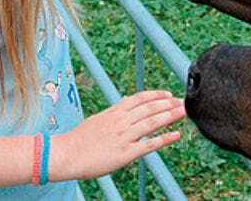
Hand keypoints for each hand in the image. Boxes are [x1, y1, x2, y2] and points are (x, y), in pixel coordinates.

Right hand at [50, 90, 185, 180]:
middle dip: (170, 104)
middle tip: (184, 102)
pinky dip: (165, 139)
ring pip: (153, 122)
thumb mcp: (98, 118)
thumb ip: (114, 111)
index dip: (157, 95)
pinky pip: (149, 144)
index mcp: (115, 111)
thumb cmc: (79, 139)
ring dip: (171, 116)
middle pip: (151, 108)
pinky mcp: (126, 153)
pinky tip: (176, 135)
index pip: (141, 98)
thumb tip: (125, 102)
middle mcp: (122, 121)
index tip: (169, 94)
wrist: (66, 154)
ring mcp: (125, 136)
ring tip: (184, 112)